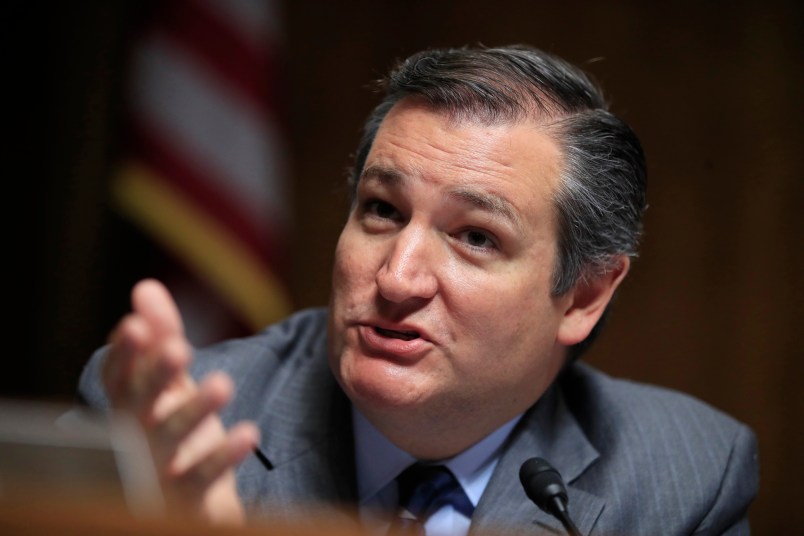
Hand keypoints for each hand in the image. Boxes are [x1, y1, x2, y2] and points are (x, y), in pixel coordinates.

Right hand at [102, 279, 258, 523]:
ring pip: (172, 438)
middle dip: (156, 375)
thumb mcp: (171, 383)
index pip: (119, 376)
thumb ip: (162, 337)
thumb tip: (145, 287)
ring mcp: (157, 468)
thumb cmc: (174, 431)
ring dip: (195, 410)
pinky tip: (249, 432)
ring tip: (223, 383)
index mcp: (130, 405)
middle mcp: (135, 436)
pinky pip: (201, 476)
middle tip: (179, 348)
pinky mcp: (185, 497)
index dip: (125, 353)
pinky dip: (223, 455)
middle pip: (140, 403)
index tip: (135, 325)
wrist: (189, 503)